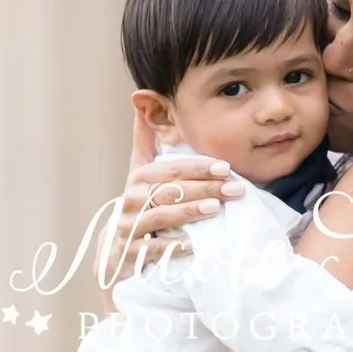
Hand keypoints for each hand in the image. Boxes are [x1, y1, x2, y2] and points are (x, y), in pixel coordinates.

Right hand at [101, 105, 245, 284]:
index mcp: (140, 177)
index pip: (172, 168)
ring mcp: (129, 225)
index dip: (198, 167)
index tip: (225, 167)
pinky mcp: (129, 252)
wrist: (116, 247)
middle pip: (171, 190)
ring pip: (162, 215)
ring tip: (216, 209)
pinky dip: (173, 246)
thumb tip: (141, 100)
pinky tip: (193, 244)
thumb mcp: (140, 170)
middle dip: (205, 188)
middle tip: (235, 188)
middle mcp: (132, 199)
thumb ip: (145, 138)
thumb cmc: (140, 204)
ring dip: (190, 212)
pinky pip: (152, 248)